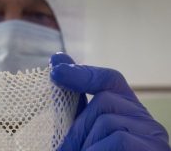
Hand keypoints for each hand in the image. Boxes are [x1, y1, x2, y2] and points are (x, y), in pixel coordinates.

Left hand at [50, 53, 169, 150]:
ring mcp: (153, 138)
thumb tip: (57, 67)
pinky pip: (118, 141)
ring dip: (86, 144)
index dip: (84, 72)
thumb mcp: (86, 137)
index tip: (56, 69)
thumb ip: (76, 110)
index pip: (111, 80)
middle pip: (105, 103)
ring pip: (108, 121)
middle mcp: (145, 122)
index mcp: (127, 115)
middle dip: (78, 128)